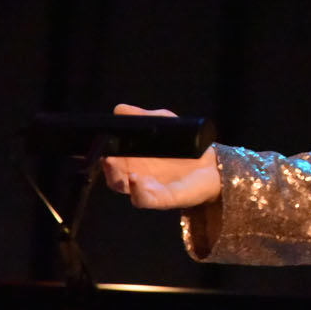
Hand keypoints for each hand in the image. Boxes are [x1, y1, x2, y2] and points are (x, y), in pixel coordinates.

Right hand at [102, 104, 221, 208]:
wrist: (210, 165)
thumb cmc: (182, 145)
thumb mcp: (164, 124)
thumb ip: (143, 117)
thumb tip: (120, 109)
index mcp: (132, 160)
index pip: (111, 158)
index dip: (102, 151)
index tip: (100, 141)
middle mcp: (135, 176)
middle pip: (113, 175)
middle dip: (108, 167)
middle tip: (107, 156)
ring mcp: (148, 189)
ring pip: (125, 188)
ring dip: (118, 178)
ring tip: (116, 165)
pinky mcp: (164, 199)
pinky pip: (145, 199)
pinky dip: (138, 192)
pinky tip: (136, 180)